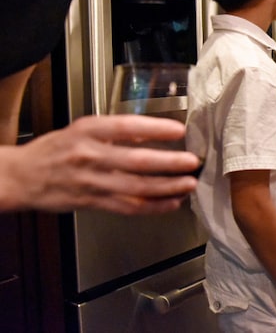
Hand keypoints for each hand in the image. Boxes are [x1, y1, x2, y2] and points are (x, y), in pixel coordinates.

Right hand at [2, 115, 199, 213]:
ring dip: (167, 187)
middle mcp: (90, 156)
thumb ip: (116, 131)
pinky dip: (153, 207)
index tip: (179, 130)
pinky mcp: (93, 202)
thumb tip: (149, 132)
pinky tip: (172, 202)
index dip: (154, 129)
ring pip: (136, 188)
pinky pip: (128, 207)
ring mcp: (92, 182)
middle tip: (192, 161)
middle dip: (169, 163)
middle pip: (136, 161)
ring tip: (189, 183)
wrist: (23, 177)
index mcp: (88, 131)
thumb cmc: (56, 149)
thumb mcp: (82, 129)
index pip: (126, 127)